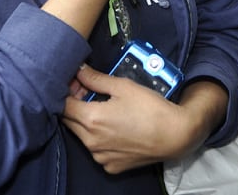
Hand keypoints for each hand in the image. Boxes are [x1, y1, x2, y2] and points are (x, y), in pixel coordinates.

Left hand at [61, 64, 200, 173]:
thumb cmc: (149, 108)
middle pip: (69, 121)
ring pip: (81, 137)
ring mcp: (99, 157)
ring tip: (104, 111)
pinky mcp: (110, 166)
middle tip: (89, 94)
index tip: (76, 84)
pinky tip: (114, 129)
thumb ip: (96, 79)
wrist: (174, 136)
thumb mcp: (123, 86)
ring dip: (85, 123)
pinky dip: (98, 139)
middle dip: (74, 106)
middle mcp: (90, 141)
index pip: (63, 105)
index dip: (67, 92)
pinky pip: (96, 151)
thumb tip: (78, 70)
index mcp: (91, 119)